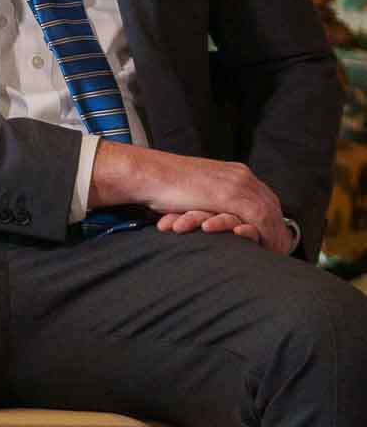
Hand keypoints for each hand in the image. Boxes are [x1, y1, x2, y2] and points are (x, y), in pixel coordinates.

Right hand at [89, 141, 290, 253]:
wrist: (147, 174)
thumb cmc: (163, 185)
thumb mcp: (196, 192)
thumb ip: (212, 200)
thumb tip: (217, 218)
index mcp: (234, 173)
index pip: (264, 198)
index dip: (270, 219)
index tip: (272, 237)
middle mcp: (241, 176)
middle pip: (272, 207)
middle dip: (277, 230)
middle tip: (279, 251)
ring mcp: (237, 184)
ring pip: (269, 214)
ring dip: (274, 236)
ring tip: (274, 254)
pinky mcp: (231, 195)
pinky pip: (259, 218)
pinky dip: (264, 235)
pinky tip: (264, 248)